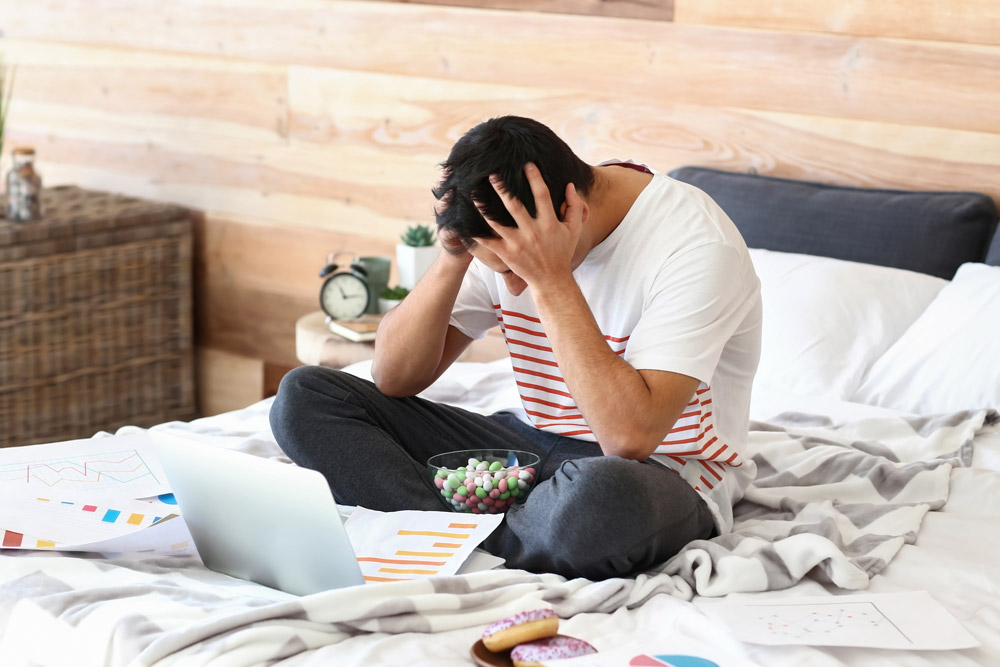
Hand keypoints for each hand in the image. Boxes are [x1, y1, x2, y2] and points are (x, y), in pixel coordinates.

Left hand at [475, 162, 584, 287]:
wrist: (551, 280)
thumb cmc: (562, 252)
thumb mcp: (574, 230)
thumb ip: (574, 207)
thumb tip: (569, 185)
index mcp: (549, 223)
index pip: (541, 195)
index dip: (535, 178)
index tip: (527, 164)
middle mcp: (532, 232)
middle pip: (514, 206)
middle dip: (503, 189)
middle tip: (492, 175)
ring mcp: (518, 244)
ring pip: (497, 223)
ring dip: (484, 208)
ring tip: (474, 194)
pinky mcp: (507, 254)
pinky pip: (488, 242)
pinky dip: (477, 232)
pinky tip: (467, 221)